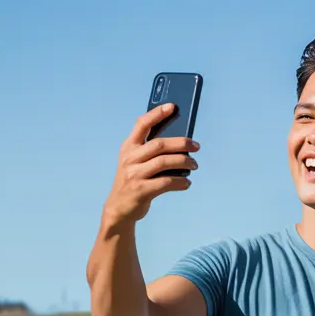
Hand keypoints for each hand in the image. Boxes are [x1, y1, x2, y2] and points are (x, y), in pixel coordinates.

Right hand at [102, 103, 199, 225]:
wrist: (118, 209)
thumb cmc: (133, 181)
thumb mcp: (134, 162)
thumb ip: (150, 150)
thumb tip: (180, 141)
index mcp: (128, 147)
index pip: (142, 124)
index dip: (157, 114)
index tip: (172, 106)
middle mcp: (129, 159)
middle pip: (159, 144)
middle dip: (181, 143)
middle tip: (196, 146)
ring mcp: (134, 175)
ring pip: (164, 162)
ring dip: (184, 162)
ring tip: (194, 164)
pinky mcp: (141, 190)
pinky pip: (166, 182)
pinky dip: (180, 182)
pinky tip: (187, 182)